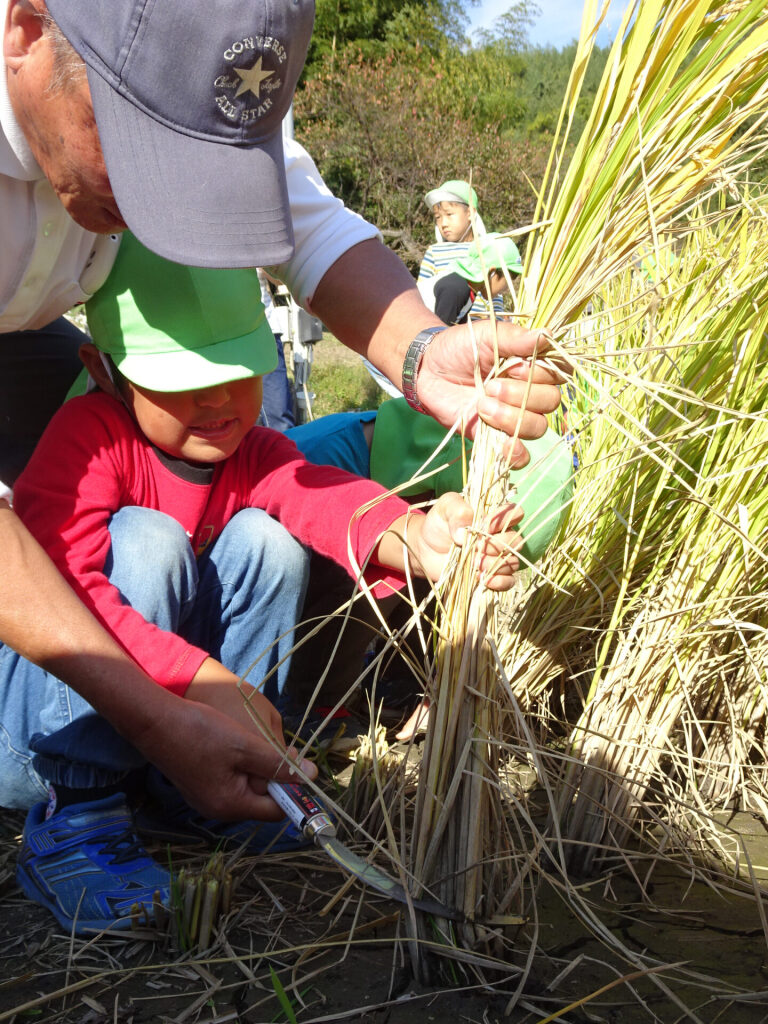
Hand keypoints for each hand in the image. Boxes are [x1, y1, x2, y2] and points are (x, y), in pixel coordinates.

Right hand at [176, 658, 316, 820]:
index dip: (292, 789)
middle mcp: (219, 809)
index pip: (276, 810)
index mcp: (231, 806)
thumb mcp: (245, 746)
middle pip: (261, 798)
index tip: (297, 762)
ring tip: (252, 741)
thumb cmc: (201, 732)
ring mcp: (207, 798)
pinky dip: (240, 764)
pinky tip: (235, 742)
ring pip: (247, 786)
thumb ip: (278, 764)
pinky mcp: (200, 784)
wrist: (155, 721)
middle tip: (272, 744)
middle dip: (273, 774)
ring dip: (257, 766)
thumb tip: (311, 776)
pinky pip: (231, 779)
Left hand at [408, 493, 523, 590]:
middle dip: (496, 546)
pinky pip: (509, 581)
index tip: (485, 525)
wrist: (426, 548)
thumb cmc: (439, 524)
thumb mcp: (444, 508)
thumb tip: (465, 532)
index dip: (504, 520)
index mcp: (494, 517)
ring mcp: (497, 558)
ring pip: (513, 562)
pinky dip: (499, 581)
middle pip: (515, 541)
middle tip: (475, 548)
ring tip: (475, 564)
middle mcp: (500, 537)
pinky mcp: (492, 576)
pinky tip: (483, 579)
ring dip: (495, 565)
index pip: (515, 513)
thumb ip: (457, 510)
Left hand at [417, 321, 563, 466]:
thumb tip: (546, 336)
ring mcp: (514, 417)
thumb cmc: (459, 348)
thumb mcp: (487, 334)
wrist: (428, 370)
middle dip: (522, 395)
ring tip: (483, 405)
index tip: (515, 365)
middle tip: (491, 386)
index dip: (542, 373)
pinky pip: (520, 455)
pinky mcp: (495, 438)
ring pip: (537, 427)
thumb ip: (515, 338)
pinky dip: (517, 453)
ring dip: (512, 418)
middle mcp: (529, 393)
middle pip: (550, 402)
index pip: (559, 374)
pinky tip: (504, 444)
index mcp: (532, 367)